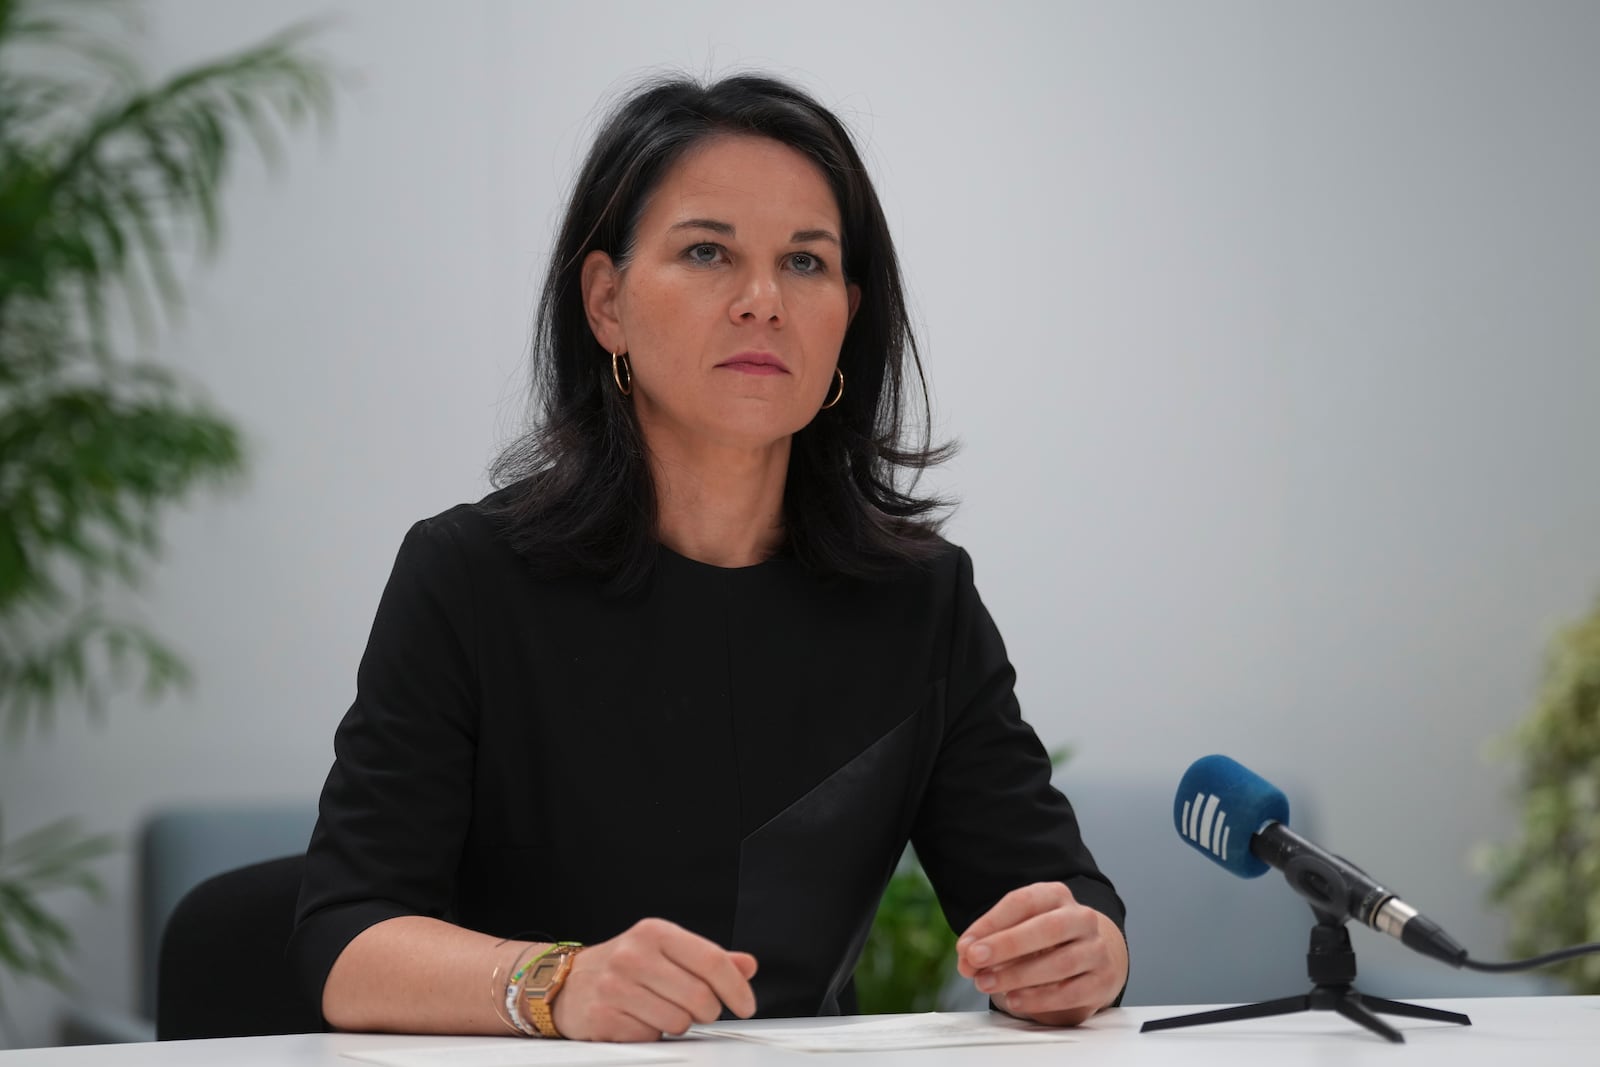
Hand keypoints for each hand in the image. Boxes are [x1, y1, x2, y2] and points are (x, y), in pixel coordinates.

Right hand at [551, 918, 758, 1040]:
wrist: (567, 983)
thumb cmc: (625, 966)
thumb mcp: (665, 950)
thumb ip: (707, 959)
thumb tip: (747, 965)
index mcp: (655, 932)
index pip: (711, 960)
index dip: (736, 987)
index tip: (746, 1004)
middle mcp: (634, 955)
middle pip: (700, 997)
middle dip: (708, 1011)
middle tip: (699, 1010)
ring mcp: (616, 986)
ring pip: (679, 1021)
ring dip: (679, 1024)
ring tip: (662, 1010)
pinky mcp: (604, 1017)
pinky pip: (651, 1037)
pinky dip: (652, 1034)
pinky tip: (639, 1018)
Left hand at [955, 882, 1127, 1025]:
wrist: (1092, 956)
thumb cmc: (1045, 941)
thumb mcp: (1016, 932)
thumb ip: (988, 944)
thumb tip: (966, 959)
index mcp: (1055, 895)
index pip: (1022, 902)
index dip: (991, 923)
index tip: (966, 945)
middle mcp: (1081, 918)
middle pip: (1047, 928)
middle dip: (1007, 944)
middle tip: (975, 959)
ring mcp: (1096, 949)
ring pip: (1061, 962)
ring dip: (1018, 975)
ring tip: (987, 983)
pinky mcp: (1102, 981)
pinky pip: (1072, 992)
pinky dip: (1040, 999)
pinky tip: (1015, 1000)